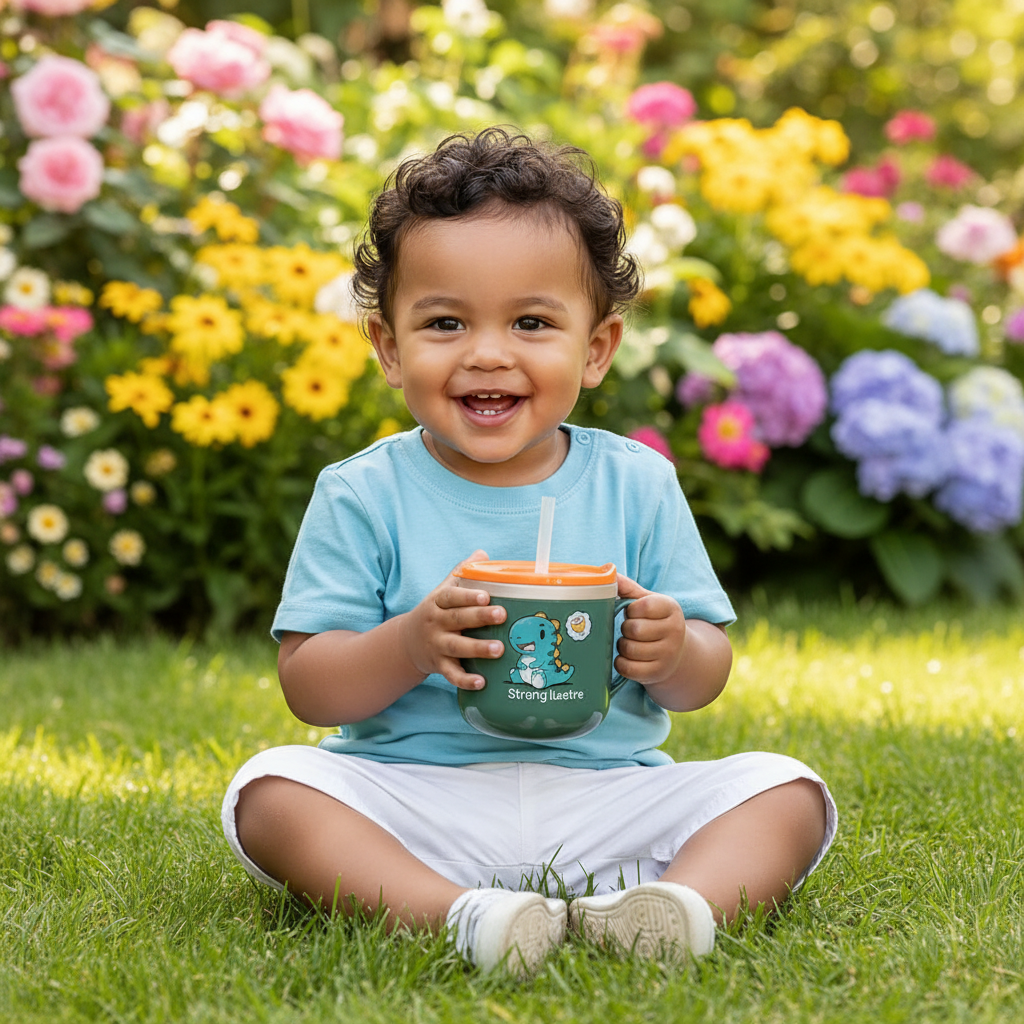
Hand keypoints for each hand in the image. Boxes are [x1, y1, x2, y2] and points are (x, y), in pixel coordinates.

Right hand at [400, 549, 506, 689]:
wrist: (407, 641)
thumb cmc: (436, 611)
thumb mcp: (443, 591)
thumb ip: (462, 573)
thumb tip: (482, 554)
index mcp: (438, 602)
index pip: (451, 597)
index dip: (468, 596)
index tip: (486, 595)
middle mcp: (436, 623)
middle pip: (457, 619)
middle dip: (480, 617)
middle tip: (501, 615)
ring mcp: (436, 645)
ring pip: (456, 647)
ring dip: (478, 648)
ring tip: (499, 649)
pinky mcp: (439, 665)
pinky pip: (451, 674)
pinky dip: (465, 680)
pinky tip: (481, 682)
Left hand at [614, 573, 685, 685]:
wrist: (677, 653)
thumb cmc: (655, 622)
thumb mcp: (648, 601)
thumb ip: (628, 587)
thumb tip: (607, 572)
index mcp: (671, 608)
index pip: (642, 606)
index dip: (631, 610)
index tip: (634, 613)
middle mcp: (674, 631)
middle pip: (634, 629)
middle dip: (625, 629)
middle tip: (630, 630)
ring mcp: (668, 654)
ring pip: (630, 649)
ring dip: (622, 646)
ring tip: (629, 643)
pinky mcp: (658, 673)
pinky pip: (628, 669)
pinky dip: (621, 663)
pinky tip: (626, 658)